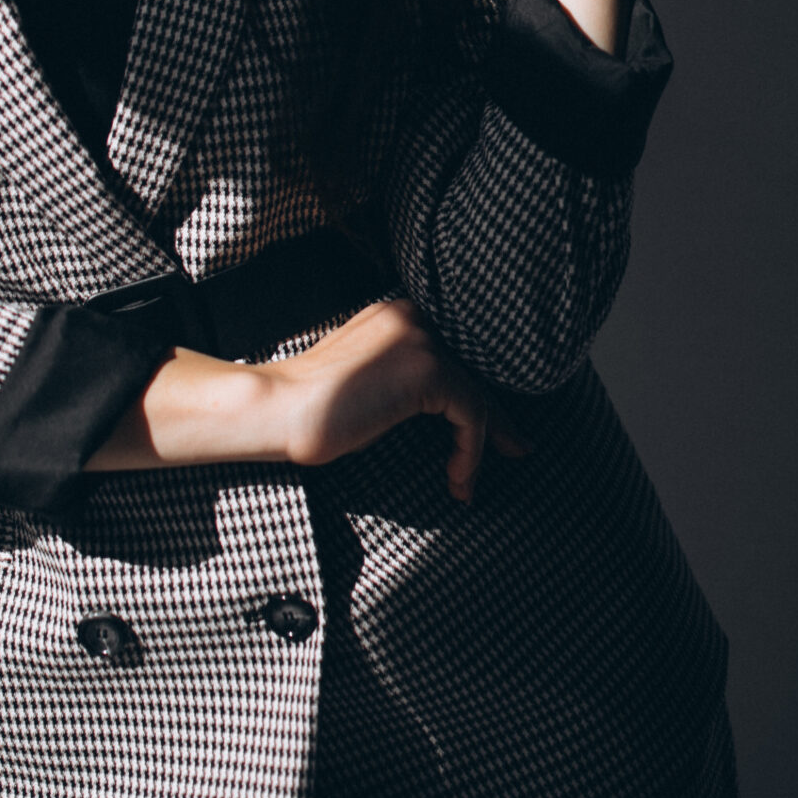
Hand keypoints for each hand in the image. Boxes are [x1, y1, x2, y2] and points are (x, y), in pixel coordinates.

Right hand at [260, 300, 526, 502]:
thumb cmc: (313, 408)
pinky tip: (456, 480)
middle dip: (497, 416)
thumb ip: (405, 381)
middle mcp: (414, 315)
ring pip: (477, 394)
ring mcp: (422, 339)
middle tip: (517, 449)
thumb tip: (451, 412)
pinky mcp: (428, 369)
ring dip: (481, 445)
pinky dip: (470, 453)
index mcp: (397, 314)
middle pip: (472, 370)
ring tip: (466, 483)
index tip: (496, 430)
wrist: (281, 408)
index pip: (453, 354)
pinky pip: (471, 414)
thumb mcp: (369, 383)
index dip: (477, 393)